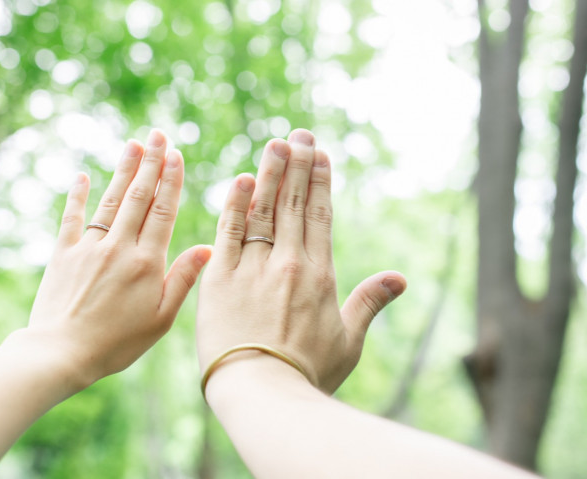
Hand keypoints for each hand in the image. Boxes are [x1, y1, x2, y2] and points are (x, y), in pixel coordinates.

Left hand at [24, 129, 210, 391]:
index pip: (163, 211)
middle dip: (150, 163)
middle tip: (157, 135)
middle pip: (138, 197)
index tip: (176, 154)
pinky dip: (77, 196)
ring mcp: (88, 248)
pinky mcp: (63, 255)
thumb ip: (182, 280)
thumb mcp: (160, 319)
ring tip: (132, 144)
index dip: (170, 180)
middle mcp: (118, 247)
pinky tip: (82, 176)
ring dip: (123, 171)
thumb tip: (206, 248)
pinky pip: (72, 218)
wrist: (60, 353)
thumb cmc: (116, 343)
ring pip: (110, 201)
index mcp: (146, 262)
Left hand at [196, 129, 405, 394]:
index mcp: (319, 275)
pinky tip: (242, 180)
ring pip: (263, 210)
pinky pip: (228, 232)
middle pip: (294, 204)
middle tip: (298, 134)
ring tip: (274, 144)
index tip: (319, 155)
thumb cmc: (307, 373)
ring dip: (270, 174)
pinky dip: (236, 204)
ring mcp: (253, 268)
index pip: (320, 216)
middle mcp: (288, 263)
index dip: (320, 182)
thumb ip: (370, 303)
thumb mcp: (348, 341)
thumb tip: (400, 279)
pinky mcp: (220, 278)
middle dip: (297, 166)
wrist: (262, 392)